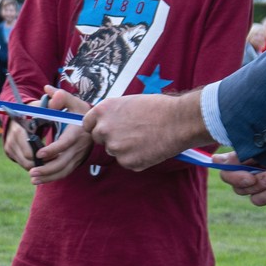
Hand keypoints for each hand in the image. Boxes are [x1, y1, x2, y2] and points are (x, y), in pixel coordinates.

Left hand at [22, 89, 92, 183]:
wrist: (97, 125)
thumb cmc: (81, 112)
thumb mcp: (74, 102)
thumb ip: (61, 96)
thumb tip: (48, 90)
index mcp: (77, 132)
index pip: (65, 143)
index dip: (53, 149)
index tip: (39, 153)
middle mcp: (79, 147)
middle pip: (63, 162)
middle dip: (47, 169)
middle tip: (32, 171)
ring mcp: (78, 156)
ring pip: (63, 170)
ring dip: (48, 176)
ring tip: (32, 177)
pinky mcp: (76, 162)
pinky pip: (64, 172)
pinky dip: (52, 178)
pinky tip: (39, 179)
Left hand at [84, 91, 212, 171]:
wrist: (178, 121)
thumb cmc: (158, 108)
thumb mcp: (129, 103)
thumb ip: (114, 114)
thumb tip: (108, 123)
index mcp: (102, 111)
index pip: (87, 124)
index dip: (98, 126)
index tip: (107, 128)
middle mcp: (103, 129)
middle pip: (99, 139)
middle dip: (111, 138)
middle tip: (131, 134)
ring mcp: (114, 147)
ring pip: (115, 151)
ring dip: (126, 148)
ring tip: (146, 138)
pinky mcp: (126, 162)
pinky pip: (127, 162)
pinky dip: (137, 158)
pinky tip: (150, 147)